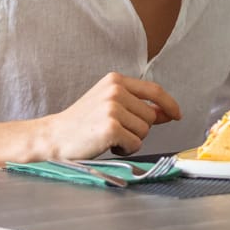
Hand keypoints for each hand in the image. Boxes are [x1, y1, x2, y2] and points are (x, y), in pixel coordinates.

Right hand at [37, 73, 181, 158]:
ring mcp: (113, 108)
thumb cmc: (82, 123)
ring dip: (131, 139)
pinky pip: (135, 144)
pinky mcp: (111, 127)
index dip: (169, 104)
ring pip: (145, 131)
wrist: (53, 137)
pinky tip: (106, 145)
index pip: (154, 90)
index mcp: (115, 80)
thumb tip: (167, 113)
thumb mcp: (109, 104)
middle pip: (151, 116)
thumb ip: (137, 105)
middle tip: (114, 131)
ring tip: (108, 137)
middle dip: (138, 129)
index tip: (177, 114)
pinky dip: (125, 149)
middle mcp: (115, 90)